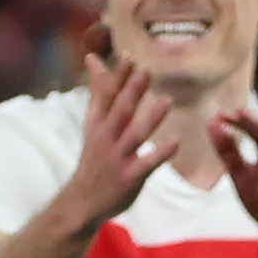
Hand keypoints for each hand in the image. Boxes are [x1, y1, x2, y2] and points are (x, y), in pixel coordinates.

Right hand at [55, 40, 173, 225]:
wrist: (81, 201)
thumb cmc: (94, 158)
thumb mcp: (92, 124)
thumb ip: (99, 94)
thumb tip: (95, 60)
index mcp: (97, 125)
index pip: (106, 96)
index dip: (117, 77)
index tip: (129, 56)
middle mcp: (106, 138)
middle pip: (119, 111)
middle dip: (131, 91)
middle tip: (145, 70)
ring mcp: (118, 158)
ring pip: (135, 135)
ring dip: (151, 118)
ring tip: (167, 101)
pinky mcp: (130, 177)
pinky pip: (147, 164)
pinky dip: (161, 153)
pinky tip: (176, 142)